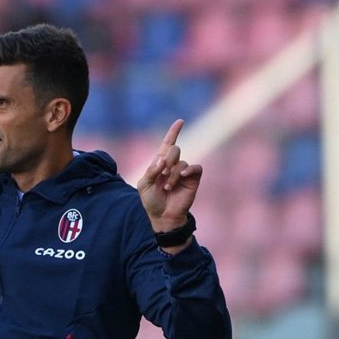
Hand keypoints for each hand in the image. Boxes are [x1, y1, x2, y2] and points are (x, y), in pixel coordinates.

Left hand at [136, 119, 201, 244]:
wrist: (162, 216)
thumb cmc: (152, 201)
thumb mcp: (143, 185)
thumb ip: (150, 170)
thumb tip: (162, 159)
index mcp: (160, 164)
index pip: (168, 144)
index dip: (174, 132)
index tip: (180, 122)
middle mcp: (173, 165)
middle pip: (174, 149)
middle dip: (168, 159)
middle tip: (163, 173)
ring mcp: (183, 172)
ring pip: (181, 162)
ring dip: (172, 175)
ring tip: (168, 187)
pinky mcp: (193, 180)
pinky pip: (195, 168)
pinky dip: (188, 170)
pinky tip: (181, 176)